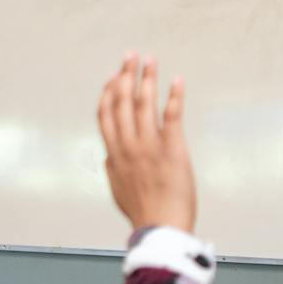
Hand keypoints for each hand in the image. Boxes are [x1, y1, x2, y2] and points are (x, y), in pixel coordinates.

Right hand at [97, 53, 196, 231]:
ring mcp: (148, 146)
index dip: (107, 92)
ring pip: (143, 103)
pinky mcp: (172, 149)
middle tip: (130, 56)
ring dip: (146, 78)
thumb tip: (107, 157)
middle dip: (125, 75)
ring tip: (150, 60)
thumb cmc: (142, 212)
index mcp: (113, 154)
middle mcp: (127, 146)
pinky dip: (174, 96)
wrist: (160, 227)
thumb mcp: (118, 189)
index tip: (111, 77)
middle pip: (122, 102)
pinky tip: (177, 80)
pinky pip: (171, 116)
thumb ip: (112, 169)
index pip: (105, 115)